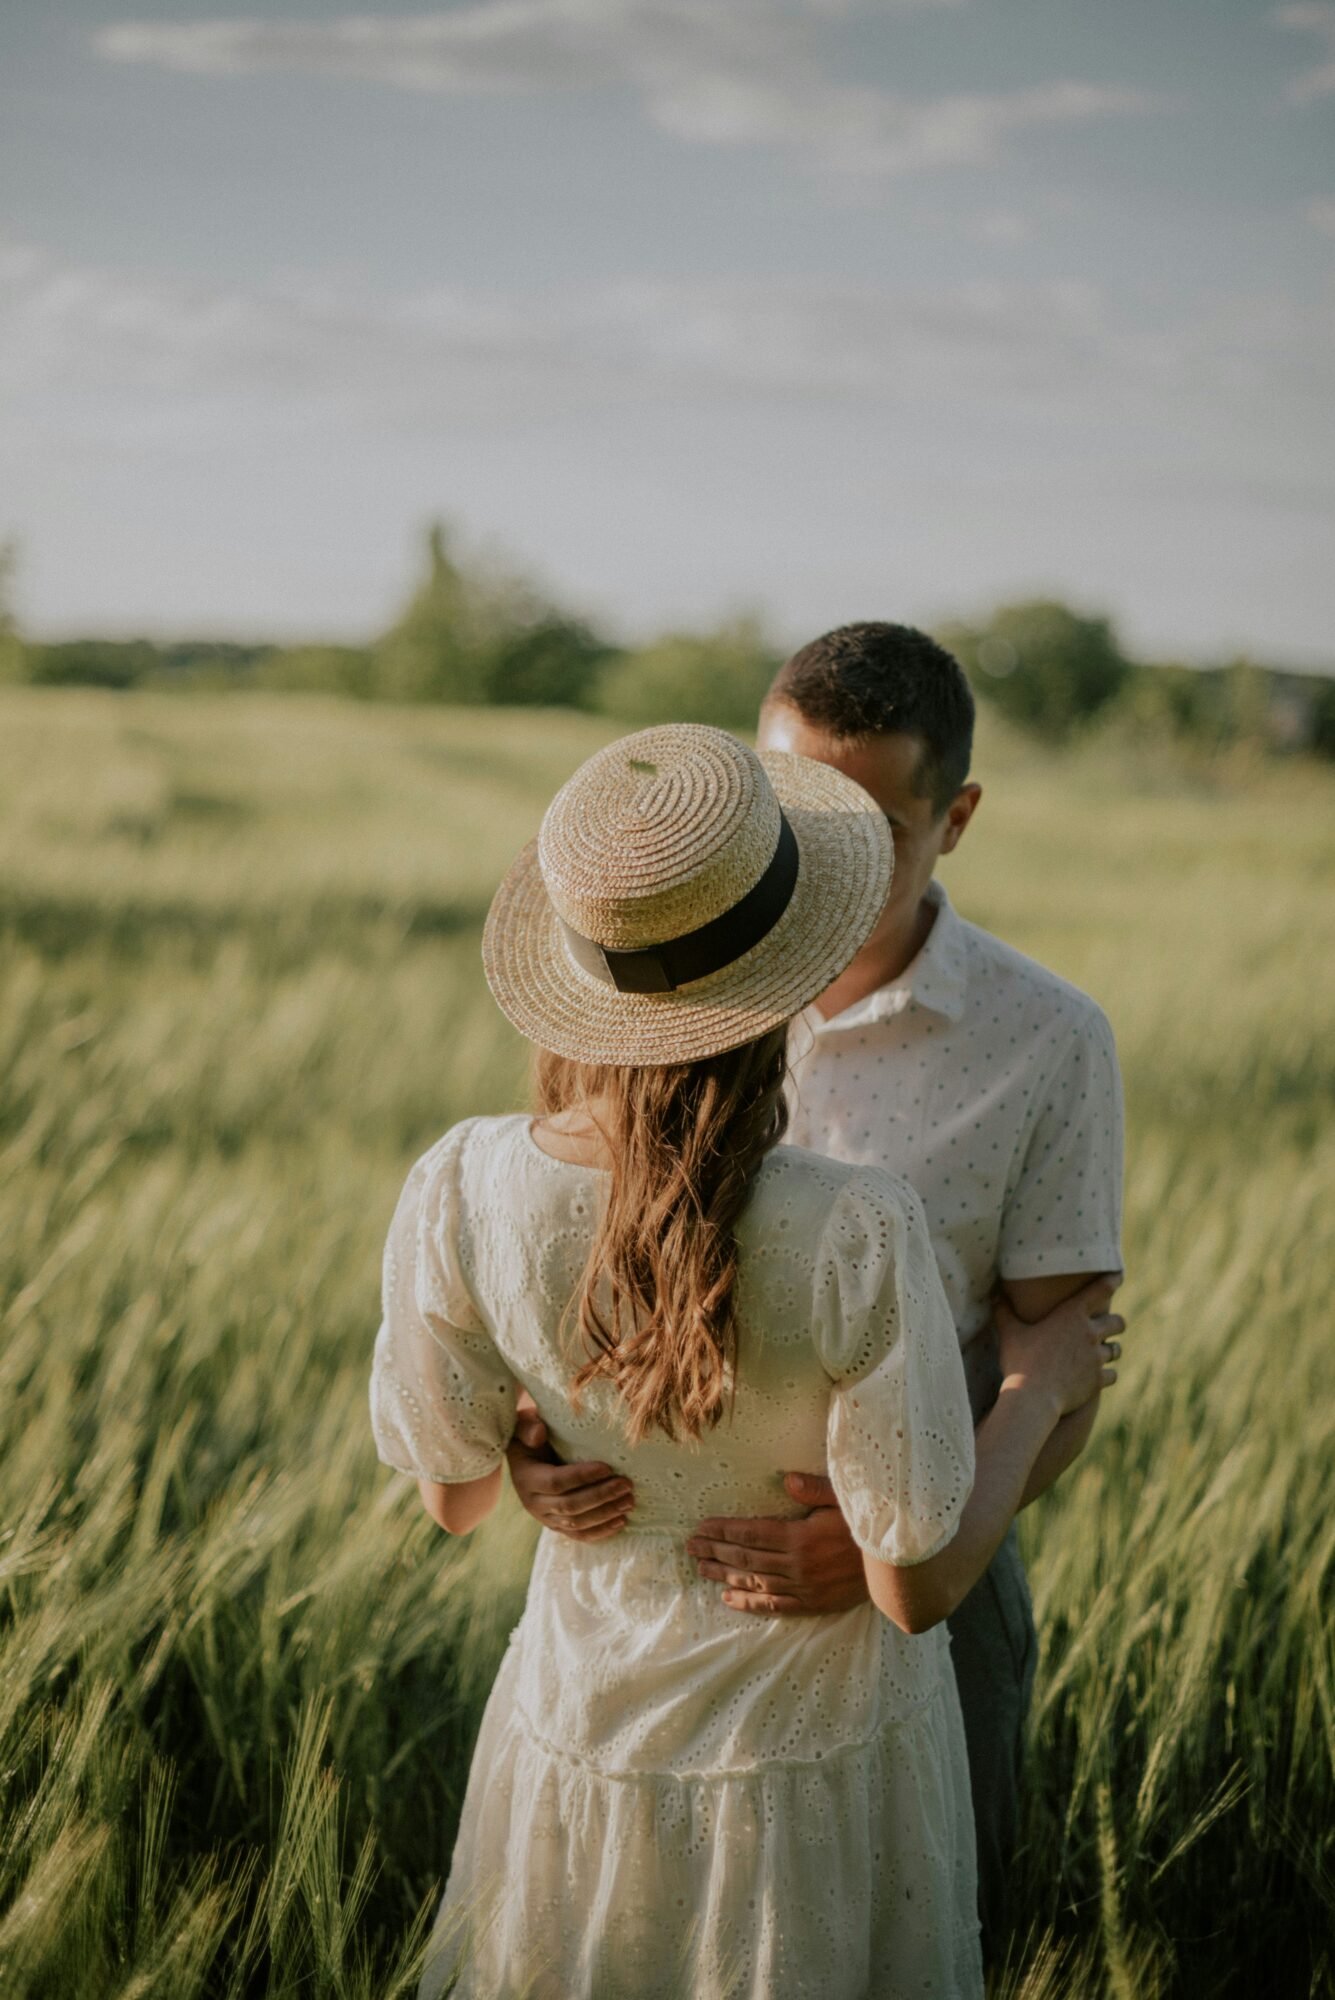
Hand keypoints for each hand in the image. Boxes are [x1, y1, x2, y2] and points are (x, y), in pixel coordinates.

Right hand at [505, 1408, 633, 1542]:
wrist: (525, 1457)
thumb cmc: (531, 1436)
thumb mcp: (525, 1425)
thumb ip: (529, 1426)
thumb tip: (539, 1434)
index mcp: (527, 1478)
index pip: (556, 1482)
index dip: (582, 1476)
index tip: (608, 1468)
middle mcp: (534, 1503)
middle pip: (570, 1506)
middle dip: (601, 1496)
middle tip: (626, 1484)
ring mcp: (545, 1518)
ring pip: (577, 1524)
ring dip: (605, 1514)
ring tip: (629, 1501)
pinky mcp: (557, 1527)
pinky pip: (579, 1535)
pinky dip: (601, 1532)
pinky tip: (621, 1522)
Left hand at [687, 1474, 868, 1615]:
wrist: (899, 1566)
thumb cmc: (870, 1526)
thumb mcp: (846, 1499)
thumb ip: (815, 1490)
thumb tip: (787, 1479)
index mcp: (801, 1537)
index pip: (751, 1533)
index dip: (723, 1531)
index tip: (701, 1527)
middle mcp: (797, 1566)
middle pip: (746, 1558)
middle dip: (715, 1551)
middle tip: (690, 1547)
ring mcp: (804, 1588)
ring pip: (755, 1582)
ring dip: (724, 1575)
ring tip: (700, 1568)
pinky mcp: (813, 1605)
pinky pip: (774, 1606)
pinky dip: (749, 1603)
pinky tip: (728, 1598)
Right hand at [995, 1273, 1124, 1418]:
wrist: (1033, 1398)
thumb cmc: (1020, 1362)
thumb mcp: (1009, 1333)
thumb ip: (1004, 1312)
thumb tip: (994, 1294)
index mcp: (1072, 1315)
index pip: (1100, 1291)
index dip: (1112, 1281)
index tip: (1117, 1276)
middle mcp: (1090, 1333)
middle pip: (1117, 1322)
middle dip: (1116, 1323)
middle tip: (1111, 1324)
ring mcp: (1097, 1358)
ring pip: (1117, 1350)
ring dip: (1111, 1349)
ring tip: (1106, 1351)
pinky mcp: (1098, 1380)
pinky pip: (1112, 1374)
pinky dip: (1107, 1375)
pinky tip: (1100, 1376)